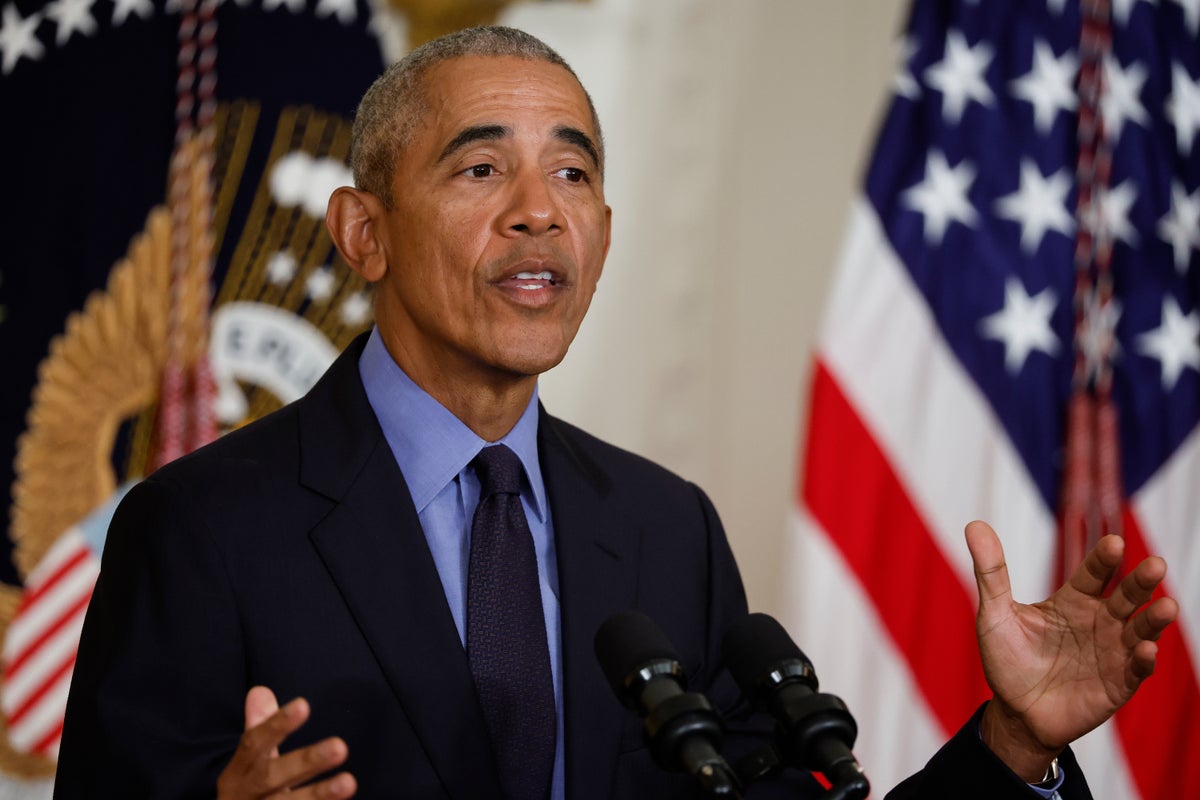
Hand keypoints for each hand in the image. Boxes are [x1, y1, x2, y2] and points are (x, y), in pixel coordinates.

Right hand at [216, 686, 357, 798]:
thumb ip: (260, 728)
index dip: (277, 725)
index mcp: (238, 772)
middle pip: (271, 778)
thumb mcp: (249, 763)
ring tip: (349, 782)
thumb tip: (261, 691)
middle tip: (340, 746)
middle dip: (305, 763)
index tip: (304, 705)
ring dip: (318, 795)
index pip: (254, 744)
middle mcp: (245, 796)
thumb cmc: (249, 793)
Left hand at [966, 520, 1178, 781]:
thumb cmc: (1006, 660)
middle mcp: (1098, 622)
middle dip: (1141, 581)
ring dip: (1153, 619)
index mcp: (1072, 602)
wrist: (1014, 712)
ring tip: (1166, 606)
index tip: (1114, 543)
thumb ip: (991, 573)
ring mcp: (1111, 653)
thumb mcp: (995, 614)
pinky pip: (1135, 670)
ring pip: (1140, 630)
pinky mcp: (1117, 685)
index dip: (1103, 559)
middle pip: (1125, 597)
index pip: (1093, 573)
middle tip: (1156, 564)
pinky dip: (1143, 660)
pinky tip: (1145, 649)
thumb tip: (975, 525)